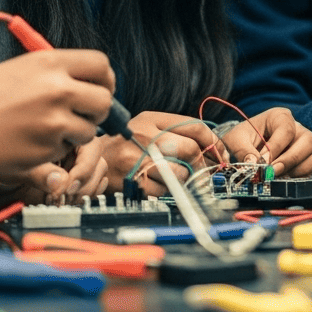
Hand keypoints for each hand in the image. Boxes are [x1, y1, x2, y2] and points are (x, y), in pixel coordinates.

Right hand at [0, 49, 113, 186]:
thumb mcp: (22, 68)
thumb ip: (57, 72)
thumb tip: (90, 82)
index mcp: (51, 62)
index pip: (101, 64)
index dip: (105, 79)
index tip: (100, 87)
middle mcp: (58, 88)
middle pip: (104, 99)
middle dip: (97, 110)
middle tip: (82, 114)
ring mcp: (55, 120)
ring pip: (89, 129)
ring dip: (76, 132)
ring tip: (47, 128)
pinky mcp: (47, 148)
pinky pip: (67, 149)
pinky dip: (56, 148)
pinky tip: (32, 141)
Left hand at [0, 140, 108, 208]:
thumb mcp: (14, 161)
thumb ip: (39, 172)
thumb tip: (59, 182)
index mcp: (64, 127)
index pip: (90, 142)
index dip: (84, 166)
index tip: (69, 183)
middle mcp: (73, 143)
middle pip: (99, 160)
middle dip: (85, 180)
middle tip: (65, 194)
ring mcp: (76, 161)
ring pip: (99, 175)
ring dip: (85, 191)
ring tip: (63, 200)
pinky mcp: (76, 178)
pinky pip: (95, 186)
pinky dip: (84, 196)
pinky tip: (66, 200)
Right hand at [99, 111, 228, 194]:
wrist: (91, 160)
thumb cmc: (124, 144)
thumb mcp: (146, 126)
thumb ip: (175, 130)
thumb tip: (211, 146)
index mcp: (152, 119)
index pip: (194, 127)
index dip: (213, 142)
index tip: (220, 154)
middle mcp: (145, 136)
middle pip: (190, 149)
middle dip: (204, 164)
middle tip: (206, 172)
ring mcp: (136, 159)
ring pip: (179, 171)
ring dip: (187, 180)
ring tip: (182, 180)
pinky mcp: (132, 181)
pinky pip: (163, 190)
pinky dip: (170, 192)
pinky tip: (164, 188)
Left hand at [223, 109, 311, 176]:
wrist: (244, 146)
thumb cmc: (242, 138)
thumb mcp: (235, 140)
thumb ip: (243, 151)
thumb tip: (253, 164)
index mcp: (280, 116)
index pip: (286, 130)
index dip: (276, 148)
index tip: (263, 162)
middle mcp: (297, 128)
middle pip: (308, 141)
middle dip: (290, 160)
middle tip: (273, 173)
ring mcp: (304, 143)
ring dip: (300, 169)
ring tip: (279, 176)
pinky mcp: (307, 159)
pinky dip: (303, 175)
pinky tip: (285, 179)